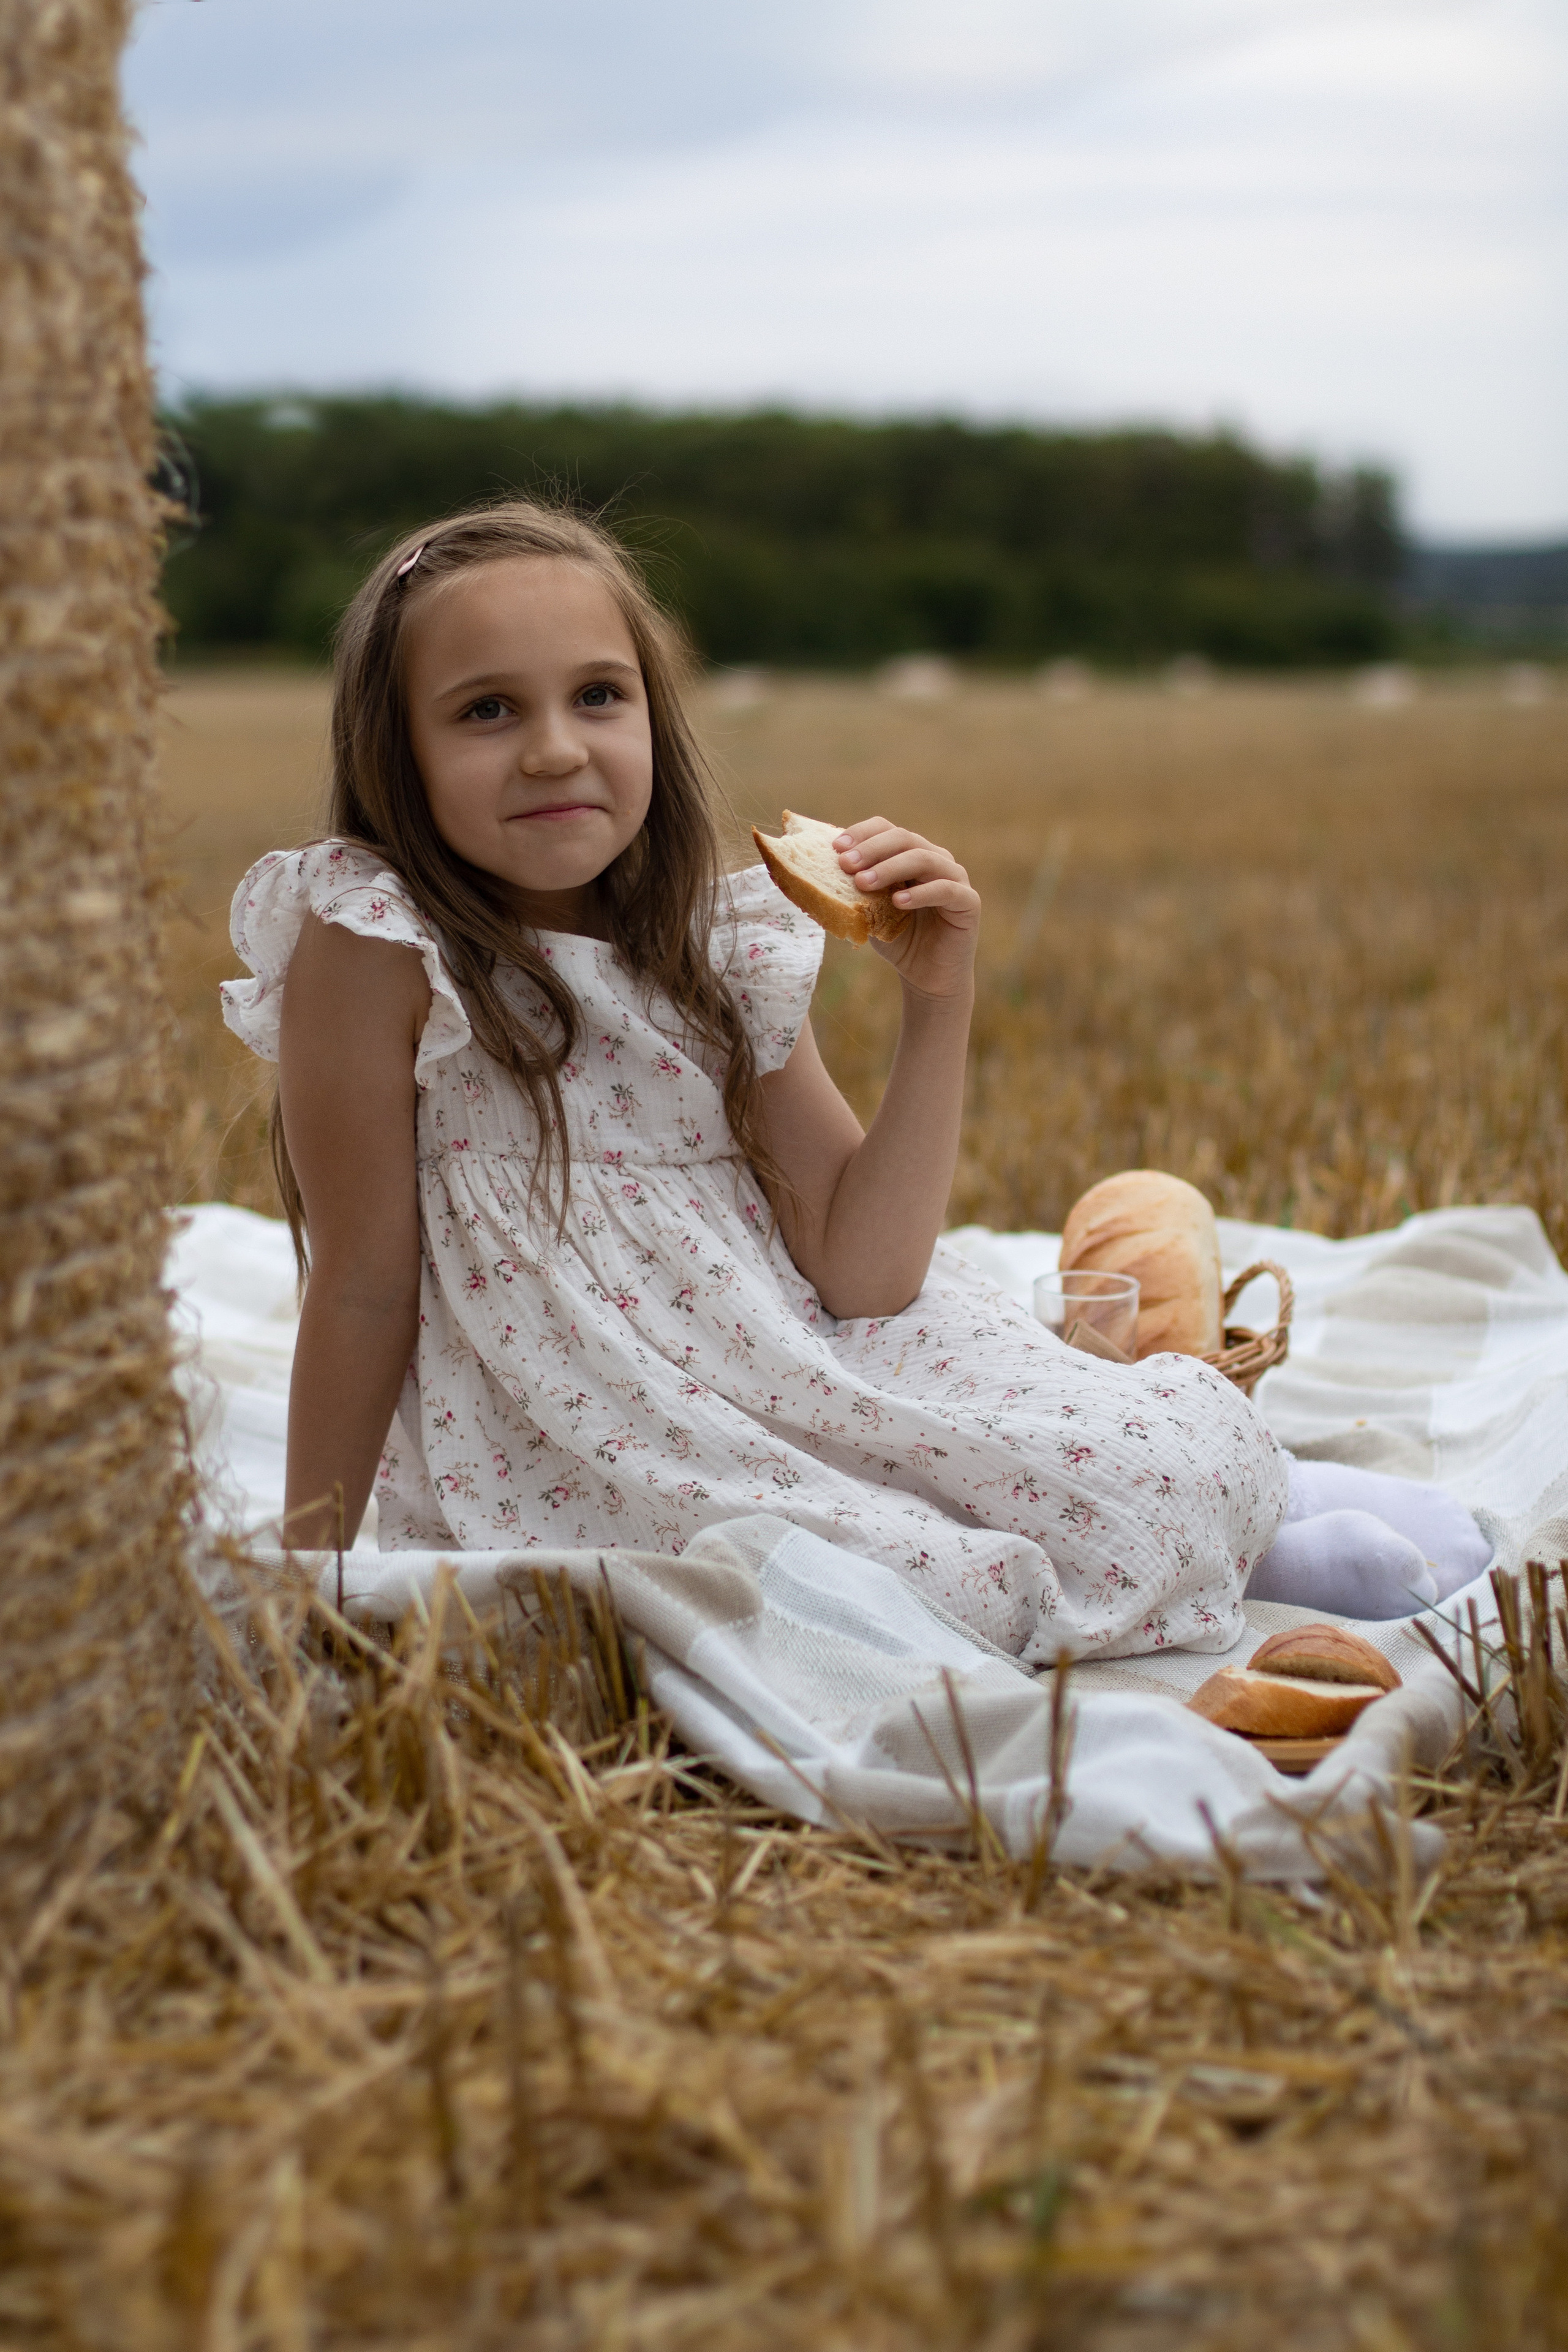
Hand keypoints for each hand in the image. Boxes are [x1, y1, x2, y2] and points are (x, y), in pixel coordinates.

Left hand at [834, 818, 979, 999]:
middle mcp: (935, 858)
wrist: (927, 977)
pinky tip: (898, 902)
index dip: (861, 833)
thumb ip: (854, 889)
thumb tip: (818, 870)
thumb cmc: (897, 939)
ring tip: (863, 883)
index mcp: (910, 854)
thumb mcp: (869, 910)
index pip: (886, 829)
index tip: (836, 847)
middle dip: (871, 849)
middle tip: (846, 864)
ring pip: (923, 859)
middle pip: (904, 838)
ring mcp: (955, 878)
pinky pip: (945, 889)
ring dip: (889, 868)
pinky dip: (920, 893)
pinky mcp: (968, 902)